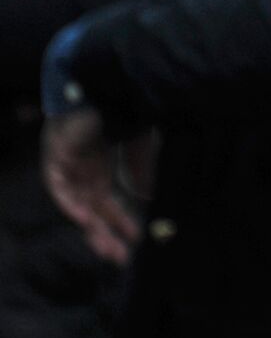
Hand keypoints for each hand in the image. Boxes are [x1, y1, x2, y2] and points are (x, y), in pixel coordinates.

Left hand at [42, 109, 140, 263]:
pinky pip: (57, 185)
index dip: (120, 221)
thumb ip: (141, 171)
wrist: (111, 81)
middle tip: (122, 257)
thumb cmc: (129, 108)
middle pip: (92, 207)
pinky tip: (85, 218)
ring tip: (109, 247)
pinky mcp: (56, 154)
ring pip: (77, 203)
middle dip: (107, 232)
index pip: (108, 200)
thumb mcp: (143, 145)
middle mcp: (85, 167)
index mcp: (105, 164)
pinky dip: (70, 202)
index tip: (136, 240)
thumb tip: (146, 198)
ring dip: (92, 226)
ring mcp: (69, 162)